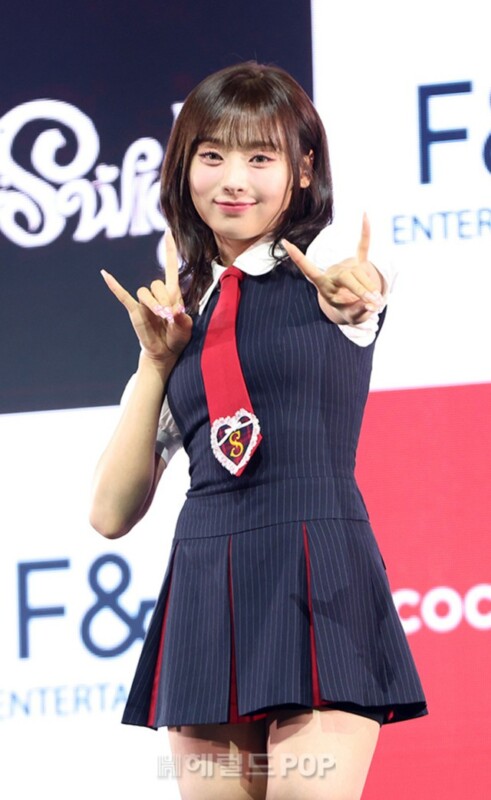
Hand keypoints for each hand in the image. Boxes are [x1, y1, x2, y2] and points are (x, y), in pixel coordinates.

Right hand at [100, 230, 192, 362]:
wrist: (164, 352)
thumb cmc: (177, 339)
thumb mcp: (185, 330)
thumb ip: (183, 320)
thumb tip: (176, 311)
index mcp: (173, 293)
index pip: (171, 266)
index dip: (169, 249)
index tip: (167, 232)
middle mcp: (157, 294)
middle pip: (157, 284)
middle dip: (165, 299)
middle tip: (171, 316)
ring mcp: (144, 302)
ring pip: (145, 292)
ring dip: (154, 304)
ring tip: (162, 317)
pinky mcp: (134, 310)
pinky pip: (122, 295)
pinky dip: (114, 285)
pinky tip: (104, 274)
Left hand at [282, 214, 383, 324]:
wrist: (353, 304)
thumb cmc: (347, 309)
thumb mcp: (350, 316)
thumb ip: (360, 311)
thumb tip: (371, 304)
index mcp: (322, 284)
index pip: (308, 270)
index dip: (297, 257)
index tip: (285, 242)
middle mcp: (333, 272)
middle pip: (348, 277)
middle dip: (361, 290)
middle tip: (374, 304)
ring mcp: (346, 266)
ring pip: (361, 274)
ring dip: (371, 289)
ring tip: (378, 303)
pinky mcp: (358, 261)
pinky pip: (363, 245)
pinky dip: (365, 231)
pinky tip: (364, 214)